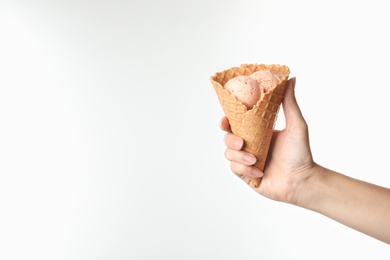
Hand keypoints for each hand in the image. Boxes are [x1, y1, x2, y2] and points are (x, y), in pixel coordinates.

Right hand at [220, 78, 315, 203]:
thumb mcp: (296, 125)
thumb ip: (289, 102)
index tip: (225, 119)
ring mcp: (246, 160)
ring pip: (228, 154)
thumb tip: (291, 78)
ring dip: (240, 157)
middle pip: (227, 138)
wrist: (302, 180)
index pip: (236, 123)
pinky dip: (245, 170)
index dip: (226, 120)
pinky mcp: (246, 175)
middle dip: (229, 139)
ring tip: (255, 160)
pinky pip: (235, 169)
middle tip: (241, 142)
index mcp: (257, 132)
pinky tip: (260, 172)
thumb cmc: (301, 153)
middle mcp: (250, 145)